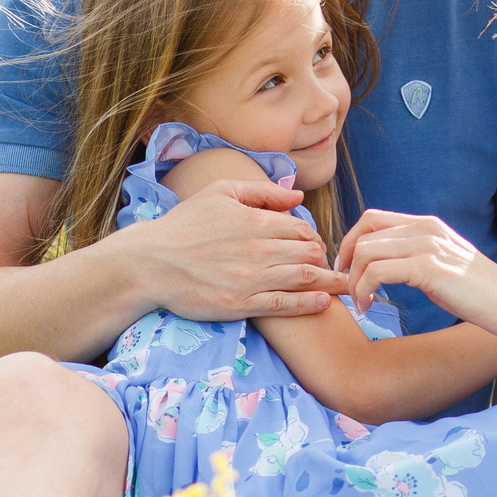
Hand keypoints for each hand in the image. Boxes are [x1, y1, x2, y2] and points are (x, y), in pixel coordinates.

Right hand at [117, 178, 344, 320]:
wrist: (152, 262)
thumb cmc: (184, 225)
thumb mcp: (220, 193)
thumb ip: (261, 191)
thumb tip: (297, 197)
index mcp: (254, 220)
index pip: (301, 229)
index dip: (313, 238)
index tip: (315, 246)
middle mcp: (258, 249)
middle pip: (309, 253)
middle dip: (324, 259)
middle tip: (331, 266)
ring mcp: (251, 278)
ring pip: (304, 278)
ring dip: (328, 282)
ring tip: (344, 285)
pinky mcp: (242, 303)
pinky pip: (285, 304)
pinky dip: (309, 303)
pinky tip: (323, 302)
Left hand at [338, 209, 496, 336]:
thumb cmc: (480, 293)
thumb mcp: (444, 264)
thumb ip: (417, 256)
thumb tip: (386, 264)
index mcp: (428, 225)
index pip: (372, 219)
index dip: (350, 241)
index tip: (347, 268)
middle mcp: (426, 229)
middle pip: (364, 233)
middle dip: (347, 262)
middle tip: (348, 288)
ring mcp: (428, 246)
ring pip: (366, 251)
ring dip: (354, 280)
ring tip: (360, 303)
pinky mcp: (429, 268)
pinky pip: (377, 272)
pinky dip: (364, 290)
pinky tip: (369, 307)